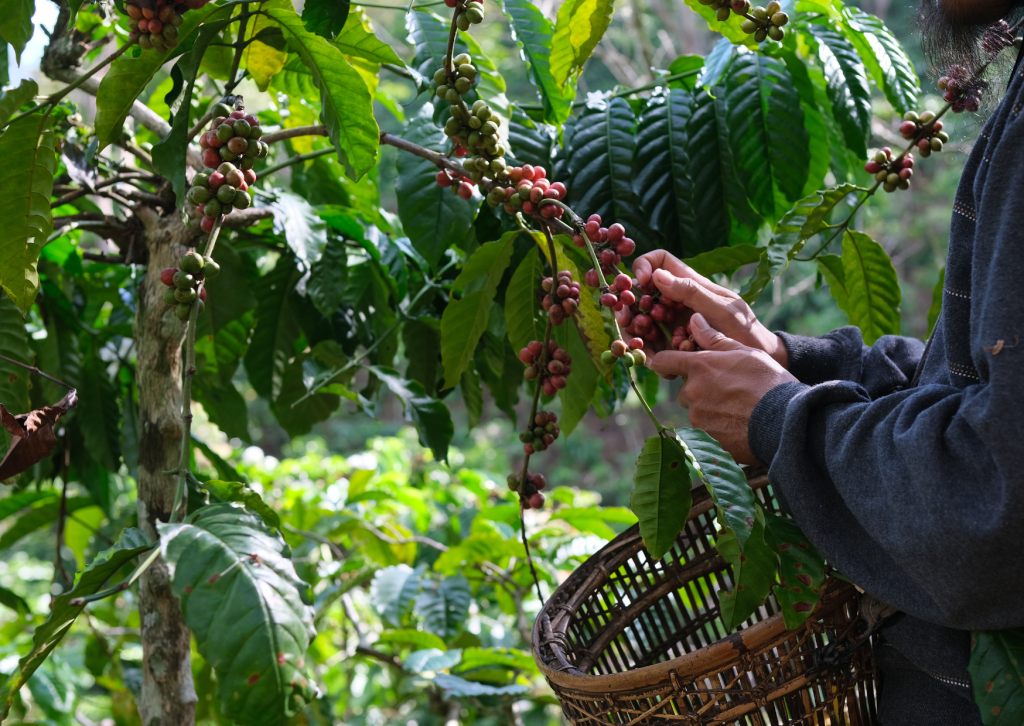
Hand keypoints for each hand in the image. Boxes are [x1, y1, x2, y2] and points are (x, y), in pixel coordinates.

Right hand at [632, 250, 787, 366]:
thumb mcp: (722, 309)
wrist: (756, 360)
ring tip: (642, 349)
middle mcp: (676, 301)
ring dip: (636, 335)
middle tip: (627, 321)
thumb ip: (692, 292)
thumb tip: (657, 276)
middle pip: (642, 294)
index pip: (659, 260)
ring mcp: (672, 323)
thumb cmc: (745, 330)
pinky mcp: (672, 345)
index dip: (644, 266)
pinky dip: (650, 356)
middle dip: (629, 306)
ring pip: (641, 322)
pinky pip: (652, 347)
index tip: (642, 283)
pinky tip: (659, 365)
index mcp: (690, 283)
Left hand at [650, 314, 797, 464]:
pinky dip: (716, 427)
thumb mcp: (745, 352)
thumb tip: (694, 319)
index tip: (674, 365)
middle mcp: (692, 391)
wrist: (784, 422)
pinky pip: (703, 430)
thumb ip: (714, 338)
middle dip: (698, 388)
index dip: (667, 362)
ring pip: (694, 410)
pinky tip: (737, 424)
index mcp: (700, 366)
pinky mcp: (704, 438)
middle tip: (727, 390)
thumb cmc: (768, 382)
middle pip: (684, 389)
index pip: (663, 361)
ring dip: (708, 408)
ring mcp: (697, 417)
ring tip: (737, 408)